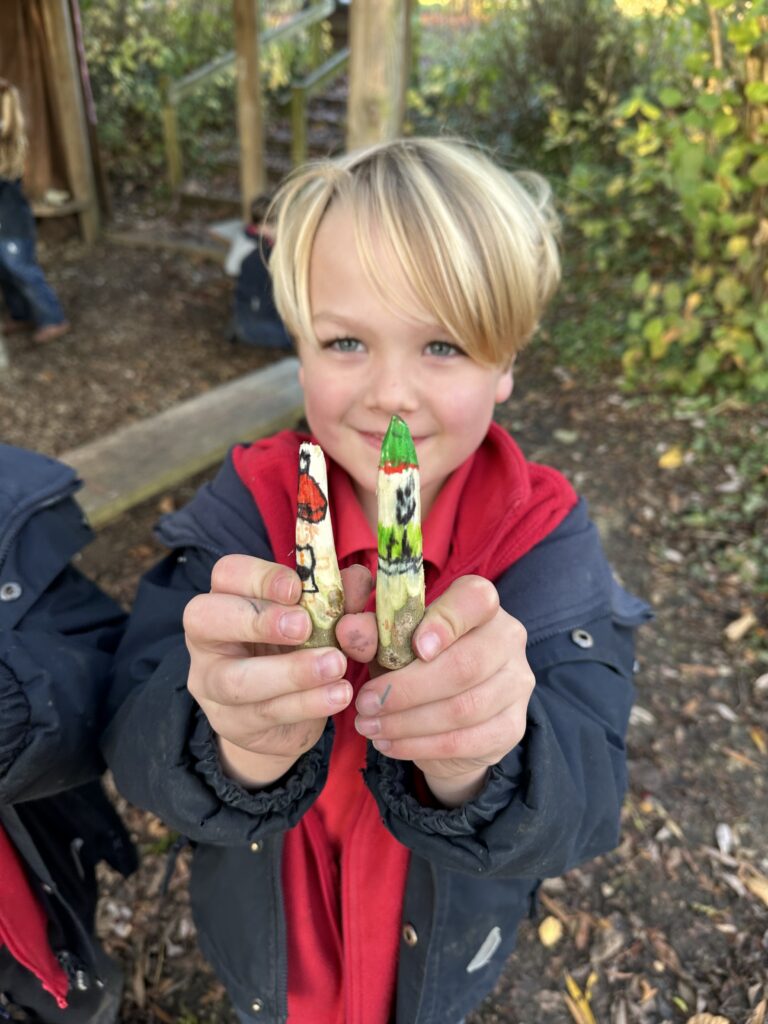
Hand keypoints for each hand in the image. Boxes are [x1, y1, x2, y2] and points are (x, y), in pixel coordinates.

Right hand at [184, 555, 373, 787]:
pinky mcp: (232, 723)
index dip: (259, 578)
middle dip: (258, 621)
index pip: (226, 574)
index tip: (296, 588)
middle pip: (205, 619)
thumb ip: (335, 597)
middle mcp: (207, 638)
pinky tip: (338, 694)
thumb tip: (358, 579)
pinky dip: (307, 704)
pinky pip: (266, 713)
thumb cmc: (295, 649)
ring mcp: (211, 684)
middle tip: (304, 626)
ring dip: (292, 671)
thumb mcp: (316, 619)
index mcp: (225, 597)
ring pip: (236, 679)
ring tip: (336, 665)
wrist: (284, 714)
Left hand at [353, 576, 533, 806]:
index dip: (446, 622)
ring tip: (370, 726)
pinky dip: (420, 746)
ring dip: (408, 722)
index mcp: (481, 606)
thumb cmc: (419, 664)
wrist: (452, 718)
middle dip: (407, 689)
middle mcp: (508, 639)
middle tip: (365, 703)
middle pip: (465, 665)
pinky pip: (465, 741)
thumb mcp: (393, 644)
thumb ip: (373, 634)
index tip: (415, 648)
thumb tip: (348, 630)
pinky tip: (390, 743)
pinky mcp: (512, 727)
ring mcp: (517, 684)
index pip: (476, 600)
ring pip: (464, 708)